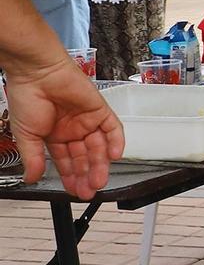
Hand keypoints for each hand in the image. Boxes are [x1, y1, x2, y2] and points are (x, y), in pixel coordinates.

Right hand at [5, 56, 122, 197]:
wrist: (36, 73)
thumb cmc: (26, 97)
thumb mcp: (26, 135)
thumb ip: (33, 158)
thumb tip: (32, 178)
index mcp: (54, 136)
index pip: (67, 161)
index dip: (71, 177)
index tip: (75, 191)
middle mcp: (72, 129)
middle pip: (85, 157)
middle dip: (87, 175)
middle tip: (89, 190)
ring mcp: (87, 120)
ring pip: (99, 146)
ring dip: (100, 164)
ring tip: (99, 180)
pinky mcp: (99, 109)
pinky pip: (113, 128)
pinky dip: (116, 141)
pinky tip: (113, 156)